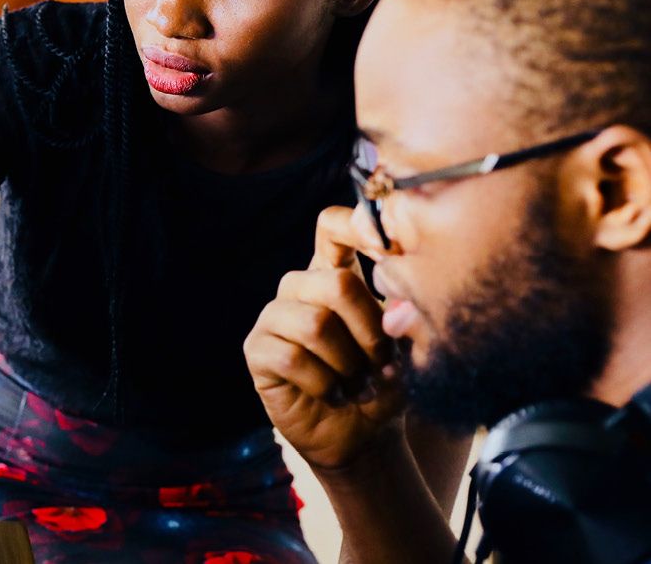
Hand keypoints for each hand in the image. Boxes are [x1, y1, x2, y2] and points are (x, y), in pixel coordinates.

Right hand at [243, 206, 404, 469]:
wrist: (362, 435)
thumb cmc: (383, 383)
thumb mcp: (404, 347)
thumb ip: (402, 317)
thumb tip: (396, 308)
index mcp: (335, 274)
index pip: (332, 227)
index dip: (356, 227)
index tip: (388, 251)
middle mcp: (300, 288)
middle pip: (336, 283)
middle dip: (371, 330)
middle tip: (381, 362)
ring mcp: (274, 317)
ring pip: (316, 324)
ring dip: (348, 363)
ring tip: (358, 383)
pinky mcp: (258, 350)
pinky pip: (291, 357)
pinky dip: (324, 383)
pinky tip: (333, 394)